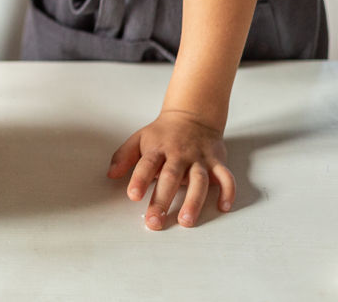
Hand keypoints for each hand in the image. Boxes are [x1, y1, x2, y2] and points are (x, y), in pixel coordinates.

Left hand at [107, 109, 234, 229]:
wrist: (192, 116)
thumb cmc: (163, 133)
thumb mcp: (139, 139)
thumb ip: (124, 156)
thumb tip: (110, 174)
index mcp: (158, 149)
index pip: (146, 164)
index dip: (140, 179)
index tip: (133, 195)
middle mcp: (179, 154)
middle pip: (170, 177)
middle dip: (162, 200)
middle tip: (154, 222)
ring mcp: (199, 159)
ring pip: (199, 180)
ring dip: (193, 201)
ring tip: (186, 221)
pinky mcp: (217, 162)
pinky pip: (225, 176)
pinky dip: (227, 191)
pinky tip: (223, 206)